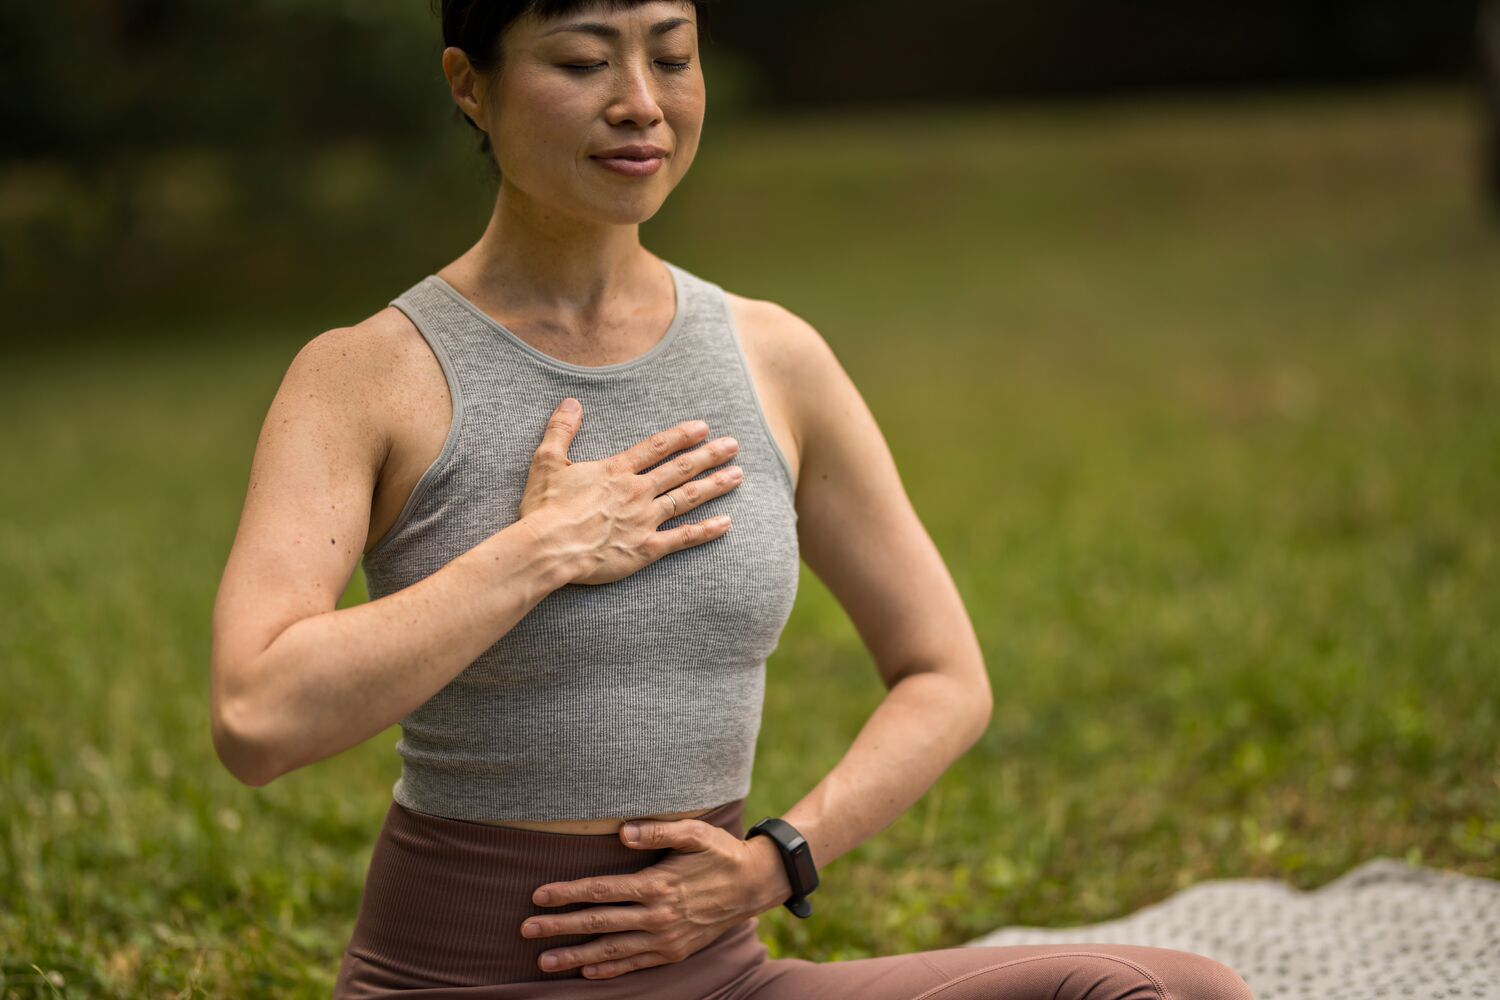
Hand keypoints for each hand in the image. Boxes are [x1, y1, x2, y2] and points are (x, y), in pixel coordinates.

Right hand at [517, 397, 743, 585]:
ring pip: (688, 498)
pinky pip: (683, 538)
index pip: (656, 447)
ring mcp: (644, 520)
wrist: (546, 549)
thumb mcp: (546, 462)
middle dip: (710, 455)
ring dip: (715, 486)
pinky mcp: (645, 549)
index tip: (703, 427)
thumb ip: (561, 430)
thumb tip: (572, 402)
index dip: (681, 436)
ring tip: (738, 476)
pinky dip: (706, 530)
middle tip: (734, 446)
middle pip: (681, 469)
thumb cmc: (544, 509)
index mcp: (616, 471)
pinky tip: (727, 523)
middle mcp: (636, 491)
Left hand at [520, 817, 788, 979]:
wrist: (753, 885)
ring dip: (576, 957)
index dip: (567, 893)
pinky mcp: (673, 952)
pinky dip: (609, 970)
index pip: (601, 890)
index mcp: (656, 884)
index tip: (537, 896)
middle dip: (559, 927)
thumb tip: (621, 832)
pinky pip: (635, 964)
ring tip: (545, 962)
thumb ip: (657, 831)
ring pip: (611, 950)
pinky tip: (587, 973)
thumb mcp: (694, 832)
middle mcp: (657, 916)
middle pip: (598, 922)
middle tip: (525, 931)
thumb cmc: (720, 853)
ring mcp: (664, 938)